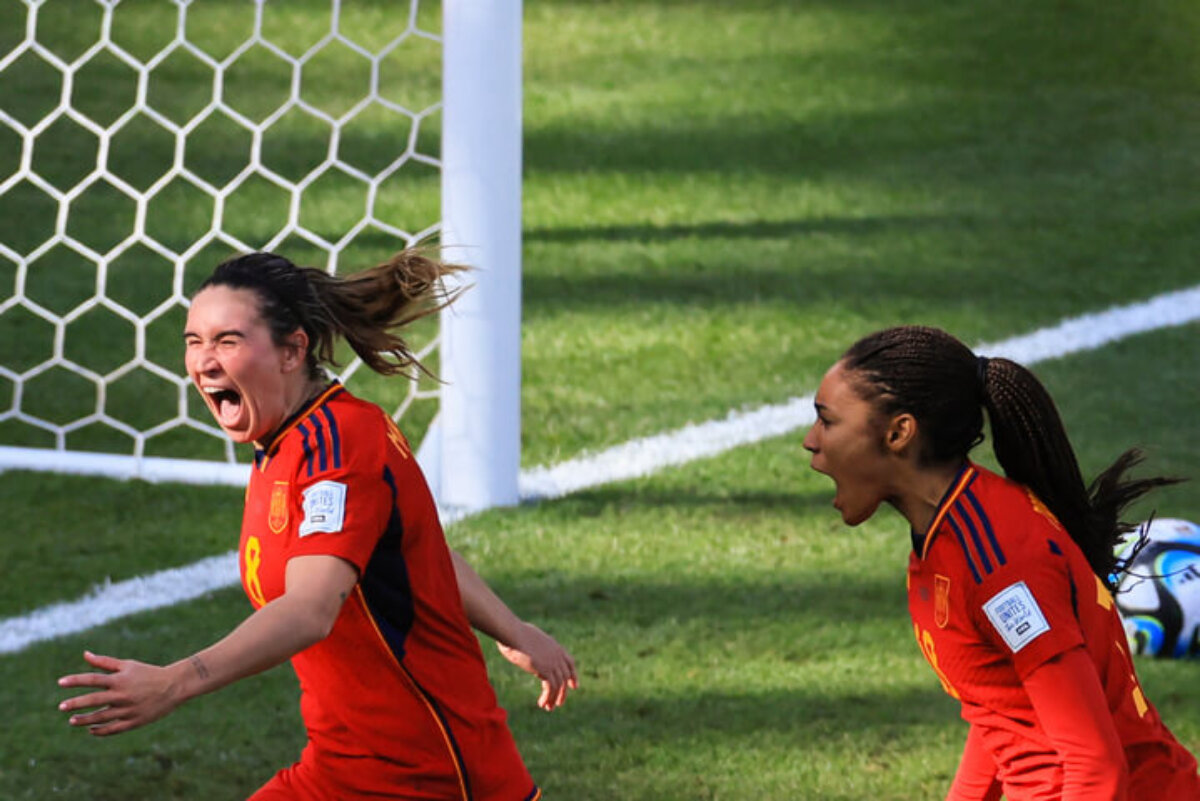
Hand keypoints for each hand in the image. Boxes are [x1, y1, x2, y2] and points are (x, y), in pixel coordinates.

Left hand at [57, 651, 183, 735]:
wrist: (174, 686)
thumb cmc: (148, 673)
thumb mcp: (128, 665)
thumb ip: (104, 662)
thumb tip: (84, 654)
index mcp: (120, 679)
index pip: (93, 679)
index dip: (76, 680)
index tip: (60, 682)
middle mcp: (122, 695)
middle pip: (93, 700)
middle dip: (75, 704)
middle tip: (61, 707)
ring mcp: (128, 710)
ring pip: (100, 717)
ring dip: (84, 720)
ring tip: (72, 721)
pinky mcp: (134, 722)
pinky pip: (112, 729)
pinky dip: (100, 731)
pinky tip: (91, 730)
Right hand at [497, 622, 577, 710]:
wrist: (512, 633)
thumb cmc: (513, 634)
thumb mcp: (528, 639)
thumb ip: (532, 647)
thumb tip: (526, 648)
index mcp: (554, 646)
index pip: (570, 662)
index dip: (573, 675)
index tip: (574, 686)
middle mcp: (557, 654)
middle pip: (565, 676)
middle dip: (563, 692)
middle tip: (559, 703)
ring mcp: (553, 662)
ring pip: (559, 685)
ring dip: (554, 698)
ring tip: (548, 708)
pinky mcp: (545, 670)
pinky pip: (551, 688)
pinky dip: (548, 697)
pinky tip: (541, 703)